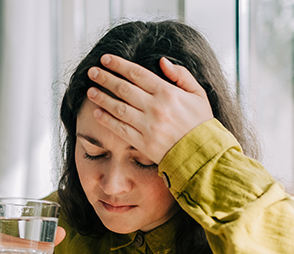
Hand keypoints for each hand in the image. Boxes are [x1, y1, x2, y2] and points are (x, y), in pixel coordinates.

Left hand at [86, 54, 213, 164]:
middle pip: (124, 88)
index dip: (119, 64)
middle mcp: (155, 107)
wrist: (203, 154)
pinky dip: (107, 120)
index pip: (137, 73)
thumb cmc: (201, 123)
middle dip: (105, 77)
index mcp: (168, 92)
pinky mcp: (143, 142)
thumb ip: (181, 75)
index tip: (105, 59)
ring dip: (102, 97)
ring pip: (118, 108)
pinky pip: (120, 129)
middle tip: (92, 71)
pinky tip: (97, 113)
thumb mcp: (198, 94)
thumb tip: (162, 61)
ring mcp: (148, 125)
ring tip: (90, 90)